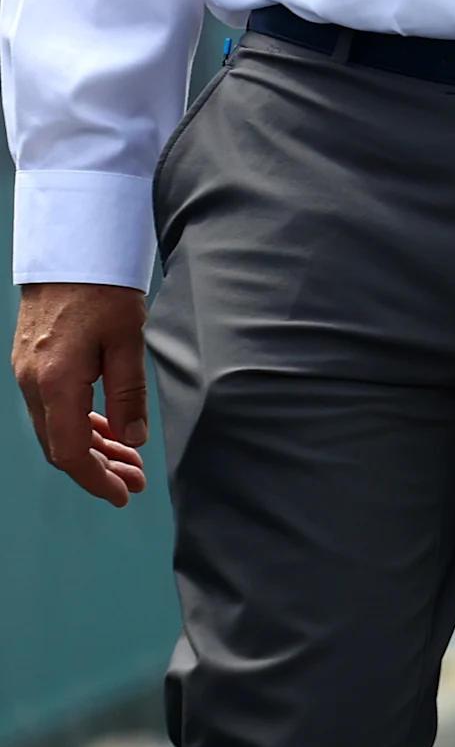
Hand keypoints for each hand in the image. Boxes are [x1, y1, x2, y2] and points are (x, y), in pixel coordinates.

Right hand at [13, 283, 150, 505]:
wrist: (71, 251)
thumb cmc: (104, 289)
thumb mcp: (129, 340)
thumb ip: (129, 393)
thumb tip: (133, 440)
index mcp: (55, 382)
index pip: (71, 451)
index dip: (96, 479)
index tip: (123, 495)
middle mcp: (32, 383)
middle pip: (61, 445)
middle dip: (99, 468)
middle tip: (136, 482)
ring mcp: (27, 374)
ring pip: (58, 428)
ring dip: (92, 447)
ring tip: (130, 460)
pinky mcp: (32, 363)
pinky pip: (54, 407)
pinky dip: (81, 423)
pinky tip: (108, 430)